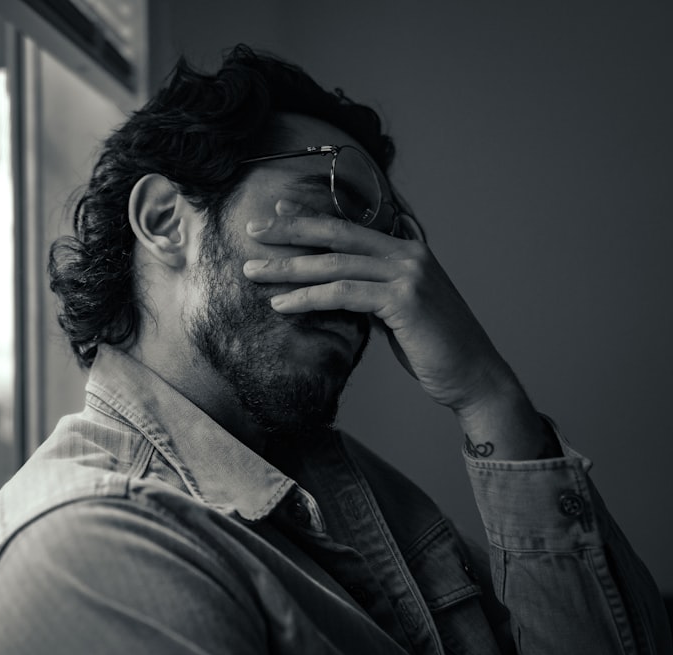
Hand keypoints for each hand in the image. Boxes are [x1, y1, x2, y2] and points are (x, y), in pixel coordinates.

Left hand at [242, 199, 516, 414]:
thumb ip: (372, 291)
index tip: (277, 208)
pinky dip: (307, 298)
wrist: (473, 376)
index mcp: (408, 248)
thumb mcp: (399, 310)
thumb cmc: (434, 346)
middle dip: (290, 230)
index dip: (312, 214)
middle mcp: (408, 253)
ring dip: (288, 268)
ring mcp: (408, 273)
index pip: (350, 224)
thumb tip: (337, 288)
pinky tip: (281, 304)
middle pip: (337, 234)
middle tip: (252, 228)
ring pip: (334, 263)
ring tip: (252, 270)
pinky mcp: (404, 299)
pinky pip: (343, 293)